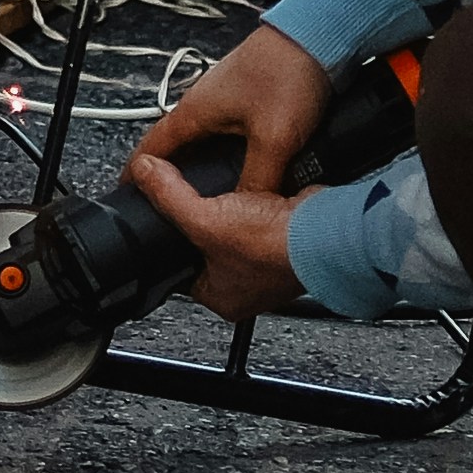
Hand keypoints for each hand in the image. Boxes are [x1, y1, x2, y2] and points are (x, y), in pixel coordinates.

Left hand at [122, 147, 309, 323]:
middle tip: (201, 203)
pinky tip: (256, 194)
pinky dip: (259, 204)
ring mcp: (269, 265)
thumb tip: (144, 173)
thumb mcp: (208, 218)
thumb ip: (170, 196)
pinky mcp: (287, 240)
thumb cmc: (277, 246)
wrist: (328, 231)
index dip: (169, 241)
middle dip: (204, 223)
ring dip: (234, 212)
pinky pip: (263, 219)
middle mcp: (246, 287)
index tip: (165, 216)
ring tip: (228, 196)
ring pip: (237, 232)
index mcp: (222, 298)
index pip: (180, 270)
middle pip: (208, 248)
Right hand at [133, 25, 323, 193]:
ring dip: (205, 165)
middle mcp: (203, 103)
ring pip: (205, 141)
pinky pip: (228, 132)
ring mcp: (225, 99)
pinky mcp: (248, 97)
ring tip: (212, 194)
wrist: (318, 35)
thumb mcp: (273, 138)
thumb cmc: (288, 70)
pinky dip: (229, 152)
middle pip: (177, 148)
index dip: (137, 175)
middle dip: (174, 177)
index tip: (128, 196)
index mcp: (194, 112)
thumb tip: (248, 209)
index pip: (151, 149)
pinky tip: (247, 167)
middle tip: (175, 207)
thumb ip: (258, 179)